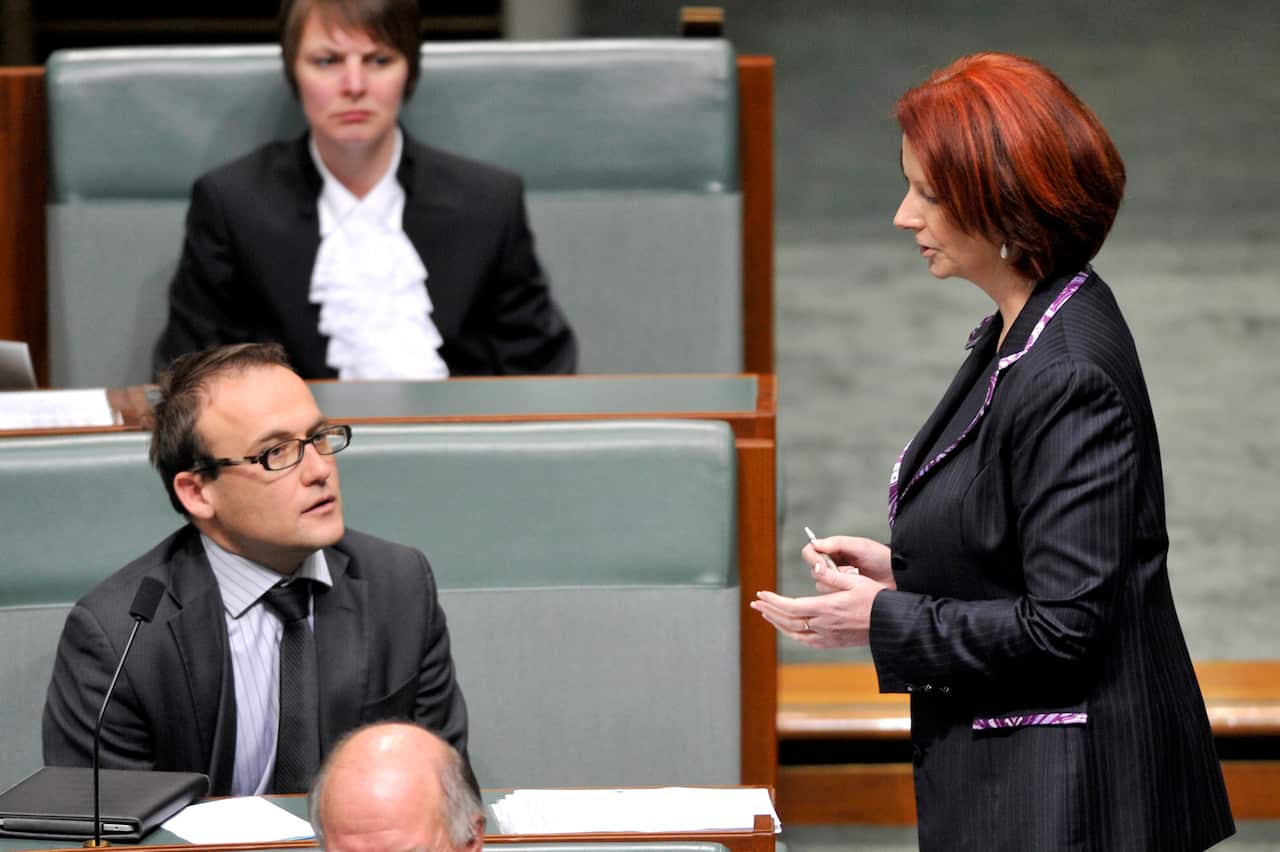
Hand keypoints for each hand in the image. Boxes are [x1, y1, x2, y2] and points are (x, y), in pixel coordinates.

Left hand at [750, 566, 886, 647]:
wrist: (892, 625)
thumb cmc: (877, 599)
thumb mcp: (856, 582)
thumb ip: (832, 576)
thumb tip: (814, 569)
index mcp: (827, 608)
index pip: (791, 606)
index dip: (773, 601)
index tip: (760, 594)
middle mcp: (824, 625)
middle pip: (788, 620)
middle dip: (769, 611)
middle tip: (756, 603)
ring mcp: (828, 637)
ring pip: (795, 633)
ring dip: (778, 623)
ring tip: (766, 614)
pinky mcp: (833, 643)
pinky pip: (807, 641)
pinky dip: (793, 634)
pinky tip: (787, 628)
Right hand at [803, 535, 894, 589]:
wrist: (898, 576)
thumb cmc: (881, 558)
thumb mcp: (860, 546)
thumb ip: (837, 543)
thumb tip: (814, 543)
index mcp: (834, 551)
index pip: (810, 552)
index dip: (812, 558)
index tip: (820, 565)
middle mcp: (833, 566)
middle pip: (813, 571)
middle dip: (825, 574)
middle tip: (841, 574)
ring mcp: (838, 582)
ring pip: (821, 586)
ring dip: (834, 585)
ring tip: (853, 581)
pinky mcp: (844, 596)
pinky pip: (831, 598)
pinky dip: (840, 594)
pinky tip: (854, 591)